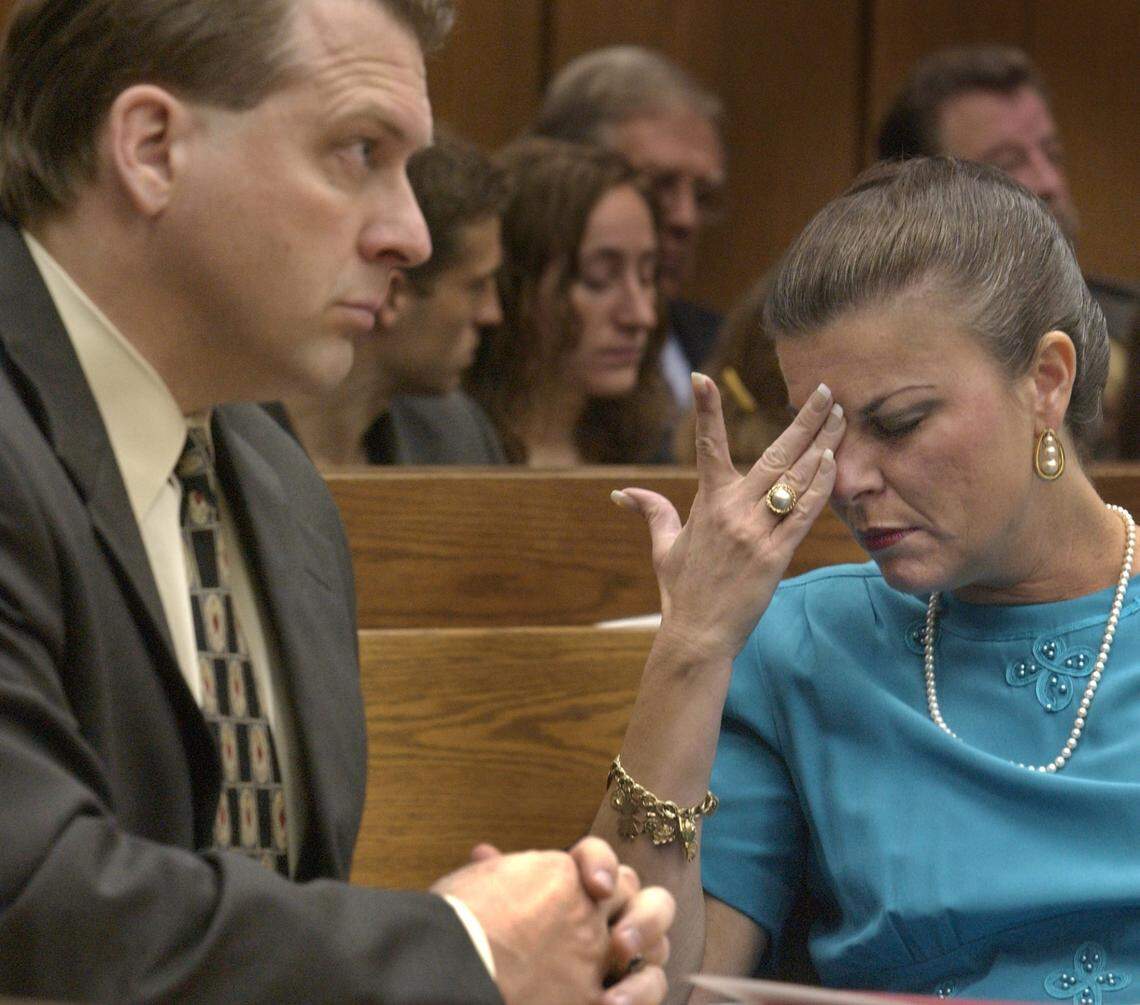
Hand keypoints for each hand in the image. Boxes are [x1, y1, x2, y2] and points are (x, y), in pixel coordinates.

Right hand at [434, 838, 673, 1004]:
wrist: (454, 967)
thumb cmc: (455, 922)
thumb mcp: (475, 883)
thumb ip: (496, 869)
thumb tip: (487, 853)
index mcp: (560, 876)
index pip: (602, 859)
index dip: (601, 867)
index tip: (597, 887)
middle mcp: (587, 913)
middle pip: (637, 896)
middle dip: (636, 910)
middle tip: (618, 936)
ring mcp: (595, 959)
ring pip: (655, 947)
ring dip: (646, 954)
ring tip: (624, 967)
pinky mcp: (594, 1000)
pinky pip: (638, 996)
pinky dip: (634, 999)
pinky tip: (614, 1000)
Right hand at [614, 373, 844, 662]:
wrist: (698, 634)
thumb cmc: (681, 590)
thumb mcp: (664, 547)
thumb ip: (653, 511)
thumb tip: (623, 493)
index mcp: (706, 502)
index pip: (707, 446)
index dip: (705, 411)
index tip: (704, 378)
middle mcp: (733, 511)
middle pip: (775, 454)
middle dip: (804, 420)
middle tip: (825, 391)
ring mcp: (757, 532)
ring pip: (797, 478)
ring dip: (824, 446)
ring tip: (842, 418)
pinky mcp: (777, 554)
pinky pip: (805, 513)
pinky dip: (822, 485)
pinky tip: (834, 462)